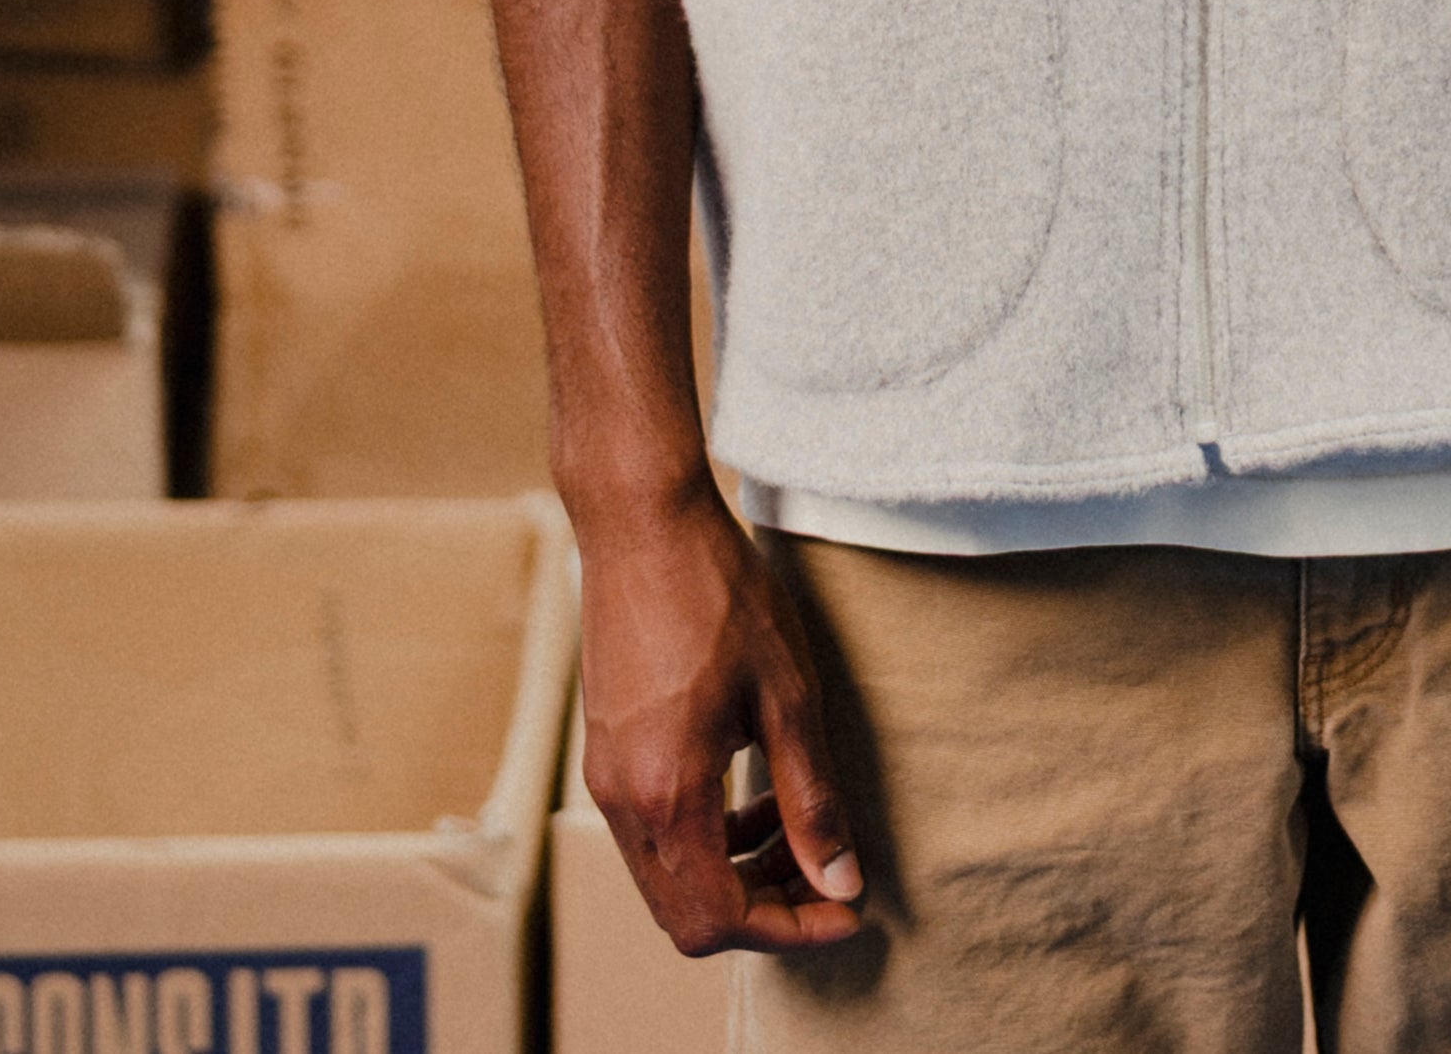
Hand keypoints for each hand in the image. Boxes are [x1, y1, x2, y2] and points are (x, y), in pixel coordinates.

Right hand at [578, 482, 865, 956]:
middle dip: (764, 909)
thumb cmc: (720, 594)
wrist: (643, 521)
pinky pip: (653, 829)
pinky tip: (750, 785)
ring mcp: (605, 777)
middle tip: (826, 874)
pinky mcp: (605, 749)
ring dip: (735, 871)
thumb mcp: (787, 696)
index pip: (719, 921)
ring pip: (668, 875)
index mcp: (666, 796)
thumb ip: (810, 799)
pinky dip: (706, 834)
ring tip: (797, 826)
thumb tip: (842, 882)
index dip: (789, 930)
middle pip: (687, 915)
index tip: (845, 908)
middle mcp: (622, 802)